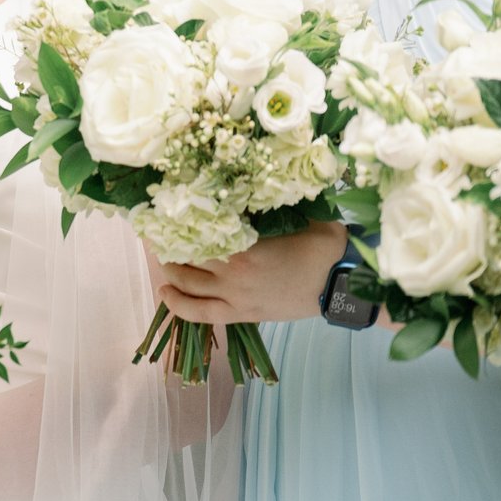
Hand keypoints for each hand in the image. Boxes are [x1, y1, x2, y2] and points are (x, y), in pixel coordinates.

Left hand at [152, 223, 348, 327]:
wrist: (343, 283)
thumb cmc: (323, 246)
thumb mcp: (296, 215)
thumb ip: (266, 206)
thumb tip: (242, 186)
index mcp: (244, 247)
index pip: (198, 231)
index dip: (177, 220)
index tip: (163, 209)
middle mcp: (232, 274)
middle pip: (185, 258)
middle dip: (166, 243)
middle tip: (156, 229)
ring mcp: (235, 298)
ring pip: (187, 285)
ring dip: (169, 270)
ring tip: (160, 255)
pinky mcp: (242, 314)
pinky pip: (201, 314)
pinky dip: (179, 305)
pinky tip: (164, 294)